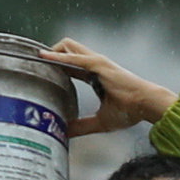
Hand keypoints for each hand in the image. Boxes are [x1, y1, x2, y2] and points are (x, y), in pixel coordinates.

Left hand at [45, 37, 176, 136]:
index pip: (70, 65)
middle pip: (66, 49)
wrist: (146, 104)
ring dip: (50, 51)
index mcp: (95, 75)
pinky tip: (43, 57)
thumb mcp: (101, 121)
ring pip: (67, 45)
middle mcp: (94, 64)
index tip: (39, 71)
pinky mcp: (97, 64)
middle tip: (33, 63)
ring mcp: (95, 62)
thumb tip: (65, 134)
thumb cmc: (130, 111)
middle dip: (49, 53)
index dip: (55, 66)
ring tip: (34, 59)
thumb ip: (83, 126)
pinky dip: (57, 57)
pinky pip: (72, 58)